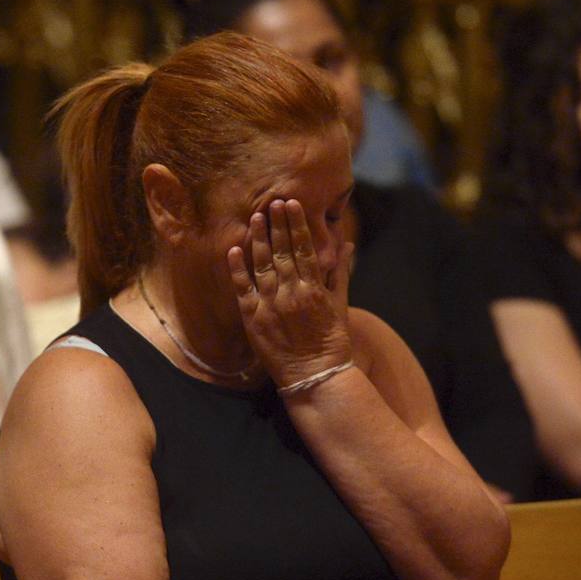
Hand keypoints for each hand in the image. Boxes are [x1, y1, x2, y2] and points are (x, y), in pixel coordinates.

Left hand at [227, 198, 353, 387]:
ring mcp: (271, 305)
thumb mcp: (340, 307)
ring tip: (255, 217)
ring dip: (259, 239)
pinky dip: (238, 269)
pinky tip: (234, 249)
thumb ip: (340, 274)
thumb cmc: (331, 344)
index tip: (291, 204)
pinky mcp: (254, 319)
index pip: (303, 248)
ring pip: (263, 265)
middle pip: (282, 251)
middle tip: (272, 201)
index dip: (296, 225)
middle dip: (277, 225)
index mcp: (314, 288)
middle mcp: (292, 293)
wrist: (315, 378)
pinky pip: (243, 289)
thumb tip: (346, 245)